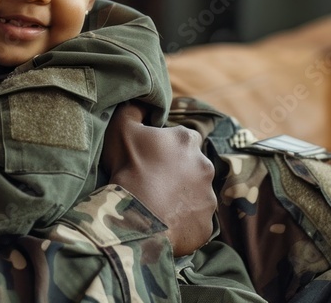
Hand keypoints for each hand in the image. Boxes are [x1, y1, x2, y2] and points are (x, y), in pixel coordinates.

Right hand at [101, 102, 216, 256]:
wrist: (134, 216)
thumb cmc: (129, 168)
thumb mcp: (122, 127)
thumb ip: (134, 110)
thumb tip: (144, 103)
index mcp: (188, 141)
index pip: (183, 140)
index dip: (165, 150)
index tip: (150, 160)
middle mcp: (205, 166)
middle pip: (192, 168)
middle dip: (177, 175)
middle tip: (152, 184)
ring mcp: (208, 198)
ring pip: (195, 196)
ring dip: (181, 200)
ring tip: (156, 208)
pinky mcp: (206, 225)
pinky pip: (194, 223)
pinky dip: (181, 224)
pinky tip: (162, 225)